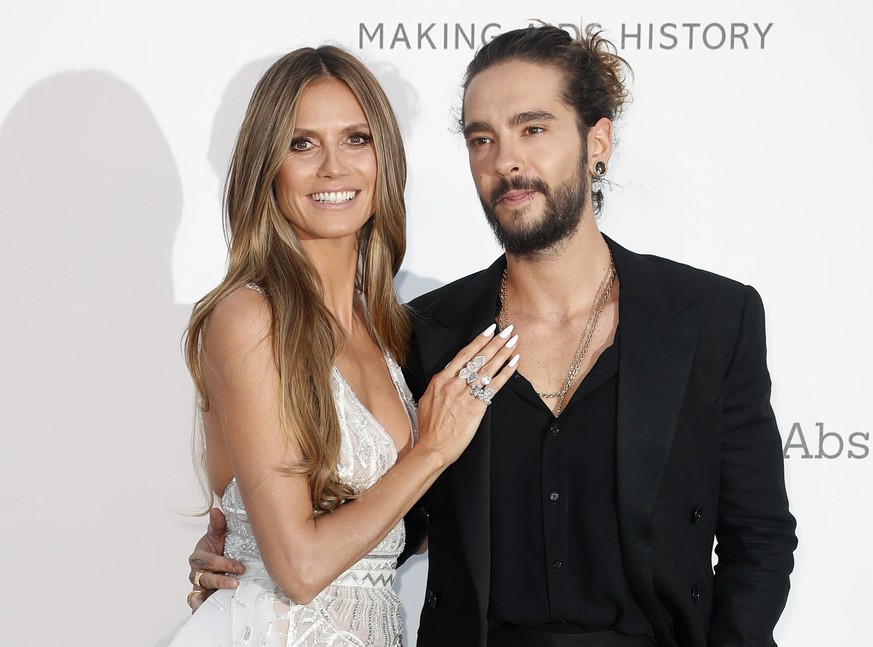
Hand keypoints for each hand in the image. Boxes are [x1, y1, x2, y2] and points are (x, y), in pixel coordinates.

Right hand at [187, 507, 244, 611]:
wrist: (219, 555)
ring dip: (211, 596)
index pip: (210, 561)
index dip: (225, 564)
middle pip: (206, 578)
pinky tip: (203, 613)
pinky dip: (199, 609)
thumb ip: (218, 524)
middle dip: (221, 581)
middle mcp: (196, 571)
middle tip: (236, 583)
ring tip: (222, 600)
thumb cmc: (218, 546)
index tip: (240, 568)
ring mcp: (198, 585)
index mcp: (199, 556)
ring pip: (201, 592)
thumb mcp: (218, 534)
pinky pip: (196, 603)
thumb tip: (217, 510)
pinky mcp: (202, 595)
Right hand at [415, 323, 518, 465]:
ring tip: (514, 340)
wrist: (433, 447)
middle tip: (508, 329)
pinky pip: (494, 385)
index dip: (478, 341)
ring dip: (503, 352)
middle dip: (495, 341)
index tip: (490, 329)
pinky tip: (514, 362)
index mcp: (440, 380)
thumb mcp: (427, 400)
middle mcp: (453, 383)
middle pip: (478, 357)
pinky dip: (506, 373)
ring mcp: (465, 394)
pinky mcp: (476, 406)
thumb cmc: (429, 427)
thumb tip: (448, 375)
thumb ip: (439, 386)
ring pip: (488, 368)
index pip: (463, 354)